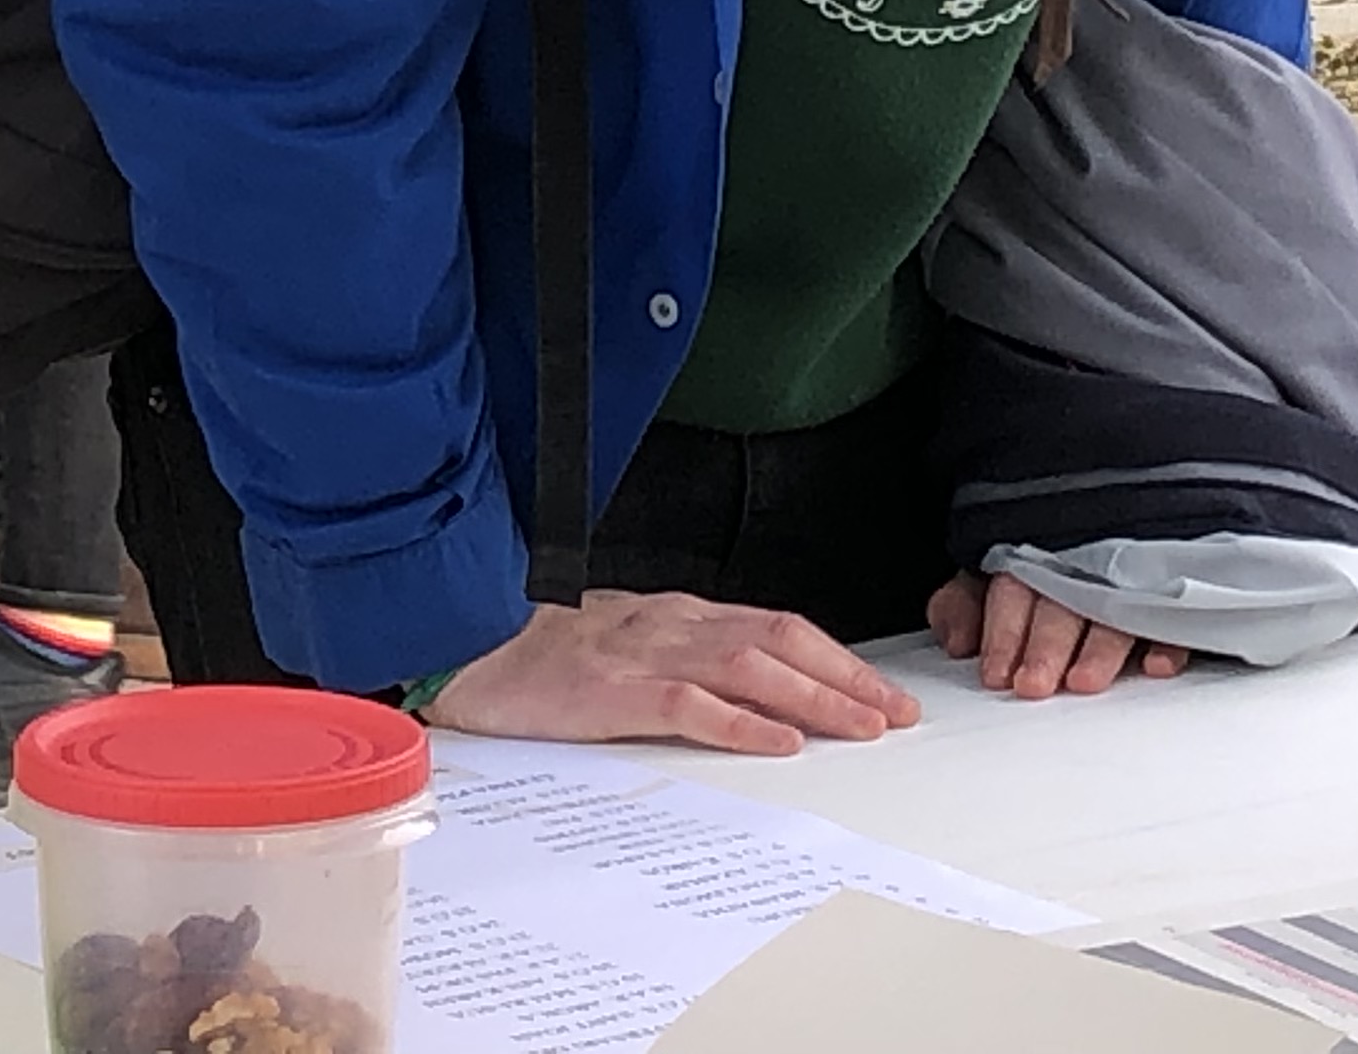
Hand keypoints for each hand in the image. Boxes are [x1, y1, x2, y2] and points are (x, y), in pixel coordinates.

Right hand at [421, 590, 925, 757]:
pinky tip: (778, 742)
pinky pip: (688, 703)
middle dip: (846, 678)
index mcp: (676, 615)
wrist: (460, 644)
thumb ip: (681, 662)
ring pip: (750, 666)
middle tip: (896, 715)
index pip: (777, 627)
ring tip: (860, 727)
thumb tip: (749, 699)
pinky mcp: (611, 691)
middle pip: (781, 640)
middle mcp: (672, 624)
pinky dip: (741, 722)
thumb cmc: (538, 656)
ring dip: (814, 698)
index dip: (836, 660)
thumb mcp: (622, 648)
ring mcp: (643, 654)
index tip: (882, 693)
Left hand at [926, 572, 1190, 700]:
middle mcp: (1078, 565)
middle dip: (1047, 646)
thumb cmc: (1040, 561)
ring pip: (1115, 612)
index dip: (1005, 633)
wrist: (1113, 501)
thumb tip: (956, 640)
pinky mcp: (1166, 594)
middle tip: (1033, 685)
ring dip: (1101, 648)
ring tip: (1084, 681)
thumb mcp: (989, 571)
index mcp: (1032, 554)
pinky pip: (1173, 617)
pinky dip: (1168, 641)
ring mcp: (1126, 580)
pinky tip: (1156, 665)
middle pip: (1063, 604)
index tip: (996, 674)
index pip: (1015, 590)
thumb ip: (964, 602)